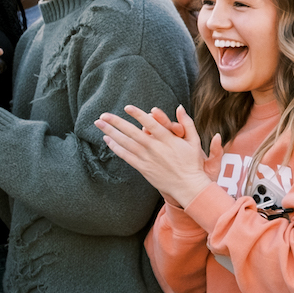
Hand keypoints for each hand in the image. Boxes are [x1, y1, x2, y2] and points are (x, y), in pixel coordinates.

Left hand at [95, 105, 214, 210]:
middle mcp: (155, 147)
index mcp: (168, 139)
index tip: (127, 107)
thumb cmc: (192, 162)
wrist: (187, 185)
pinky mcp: (143, 168)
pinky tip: (108, 140)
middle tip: (103, 115)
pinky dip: (116, 148)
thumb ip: (187, 122)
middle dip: (116, 122)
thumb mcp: (194, 140)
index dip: (138, 114)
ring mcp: (147, 158)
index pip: (150, 123)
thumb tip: (179, 107)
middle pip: (132, 132)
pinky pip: (126, 156)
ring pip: (126, 143)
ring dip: (111, 133)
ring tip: (99, 124)